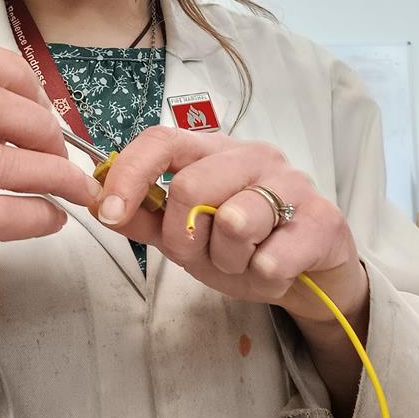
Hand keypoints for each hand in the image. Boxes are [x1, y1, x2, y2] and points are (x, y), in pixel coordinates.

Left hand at [90, 126, 368, 324]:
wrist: (311, 271)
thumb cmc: (242, 244)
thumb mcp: (184, 234)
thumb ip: (143, 217)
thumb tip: (95, 202)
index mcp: (213, 151)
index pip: (162, 141)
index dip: (129, 174)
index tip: (108, 212)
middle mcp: (252, 155)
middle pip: (190, 187)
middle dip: (185, 238)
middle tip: (204, 254)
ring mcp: (292, 182)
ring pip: (234, 222)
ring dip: (229, 260)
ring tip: (245, 260)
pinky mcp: (323, 219)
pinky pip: (272, 258)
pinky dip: (264, 276)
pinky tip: (276, 268)